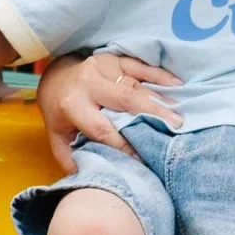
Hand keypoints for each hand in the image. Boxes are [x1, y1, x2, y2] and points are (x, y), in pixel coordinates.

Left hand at [35, 52, 179, 170]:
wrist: (55, 80)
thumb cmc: (61, 114)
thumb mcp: (57, 137)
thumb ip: (71, 157)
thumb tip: (92, 175)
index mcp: (72, 104)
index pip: (102, 128)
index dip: (123, 144)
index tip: (143, 158)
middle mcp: (87, 83)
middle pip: (124, 99)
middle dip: (152, 114)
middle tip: (175, 127)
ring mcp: (102, 67)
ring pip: (135, 84)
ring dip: (159, 99)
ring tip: (179, 114)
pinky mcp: (113, 59)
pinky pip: (140, 65)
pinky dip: (159, 75)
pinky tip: (177, 84)